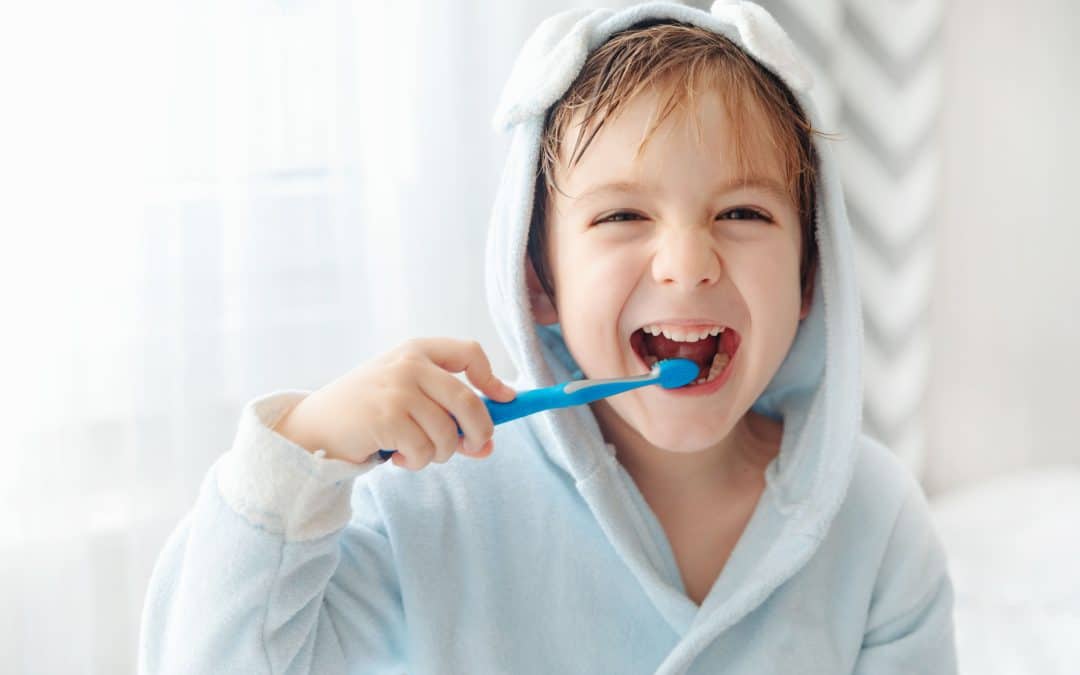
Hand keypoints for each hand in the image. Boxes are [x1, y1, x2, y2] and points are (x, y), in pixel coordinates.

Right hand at [272, 337, 515, 470]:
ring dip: (439, 454)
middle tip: (474, 448)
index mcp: (416, 350)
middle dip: (479, 431)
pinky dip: (416, 462)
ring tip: (416, 452)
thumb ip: (447, 417)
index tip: (505, 399)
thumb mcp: (408, 403)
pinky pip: (424, 451)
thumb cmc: (367, 414)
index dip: (492, 378)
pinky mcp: (387, 417)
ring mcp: (397, 389)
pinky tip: (398, 457)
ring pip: (447, 434)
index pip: (469, 352)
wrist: (313, 427)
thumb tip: (487, 445)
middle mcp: (409, 364)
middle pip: (468, 400)